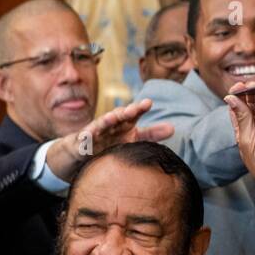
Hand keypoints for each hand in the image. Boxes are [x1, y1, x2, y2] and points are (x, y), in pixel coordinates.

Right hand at [48, 98, 173, 175]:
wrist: (84, 152)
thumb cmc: (112, 142)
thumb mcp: (133, 138)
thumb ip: (152, 134)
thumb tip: (173, 128)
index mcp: (124, 124)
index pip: (133, 114)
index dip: (140, 108)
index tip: (149, 103)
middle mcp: (110, 125)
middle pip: (118, 116)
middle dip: (125, 112)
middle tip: (133, 109)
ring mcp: (95, 132)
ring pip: (100, 125)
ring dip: (106, 120)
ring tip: (112, 117)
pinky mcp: (82, 143)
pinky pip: (83, 140)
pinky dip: (85, 137)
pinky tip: (87, 136)